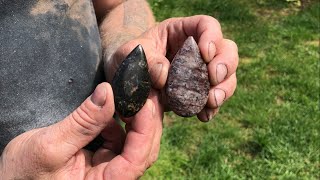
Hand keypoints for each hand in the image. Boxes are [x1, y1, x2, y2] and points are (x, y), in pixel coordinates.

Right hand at [0, 83, 162, 178]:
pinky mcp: (103, 157)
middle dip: (147, 121)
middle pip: (144, 150)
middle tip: (144, 93)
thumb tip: (108, 92)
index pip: (137, 159)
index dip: (146, 129)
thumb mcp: (51, 146)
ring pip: (136, 142)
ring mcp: (109, 167)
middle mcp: (112, 178)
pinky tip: (113, 109)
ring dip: (135, 119)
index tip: (144, 103)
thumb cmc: (25, 174)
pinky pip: (121, 138)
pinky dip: (121, 121)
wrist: (16, 177)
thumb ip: (83, 122)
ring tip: (129, 96)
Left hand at [106, 15, 237, 121]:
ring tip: (211, 101)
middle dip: (225, 65)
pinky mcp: (199, 92)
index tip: (205, 54)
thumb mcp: (128, 54)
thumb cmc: (128, 60)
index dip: (212, 37)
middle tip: (213, 79)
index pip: (206, 25)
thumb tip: (165, 74)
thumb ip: (145, 59)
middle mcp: (196, 51)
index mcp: (181, 32)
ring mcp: (200, 72)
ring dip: (223, 89)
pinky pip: (214, 98)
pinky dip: (212, 107)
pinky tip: (204, 115)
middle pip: (226, 50)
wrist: (125, 83)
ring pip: (226, 76)